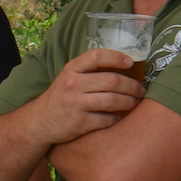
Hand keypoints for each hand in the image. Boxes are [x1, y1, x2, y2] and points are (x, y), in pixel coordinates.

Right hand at [31, 50, 146, 146]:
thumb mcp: (69, 78)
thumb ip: (89, 71)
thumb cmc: (62, 97)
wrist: (40, 122)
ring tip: (136, 102)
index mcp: (71, 69)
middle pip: (112, 81)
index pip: (96, 56)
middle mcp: (73, 84)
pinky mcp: (79, 123)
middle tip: (141, 90)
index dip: (116, 57)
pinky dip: (119, 118)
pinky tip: (123, 117)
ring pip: (113, 100)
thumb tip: (125, 65)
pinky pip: (107, 119)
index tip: (131, 63)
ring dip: (130, 102)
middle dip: (132, 86)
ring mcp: (75, 104)